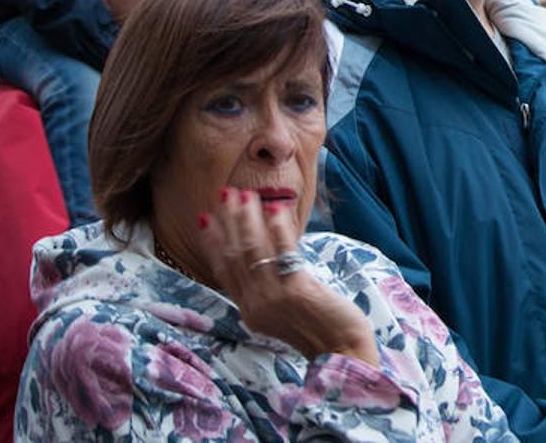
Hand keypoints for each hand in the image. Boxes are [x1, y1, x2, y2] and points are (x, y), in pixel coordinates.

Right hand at [201, 187, 379, 365]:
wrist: (341, 350)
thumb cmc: (318, 328)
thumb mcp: (282, 313)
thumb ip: (268, 289)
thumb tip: (266, 255)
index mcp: (249, 311)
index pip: (223, 271)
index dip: (212, 243)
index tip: (204, 219)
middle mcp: (255, 304)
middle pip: (235, 255)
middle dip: (228, 222)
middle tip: (225, 194)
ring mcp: (274, 297)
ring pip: (253, 250)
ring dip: (247, 219)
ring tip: (246, 194)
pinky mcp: (296, 290)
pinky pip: (283, 250)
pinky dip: (277, 227)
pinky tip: (275, 208)